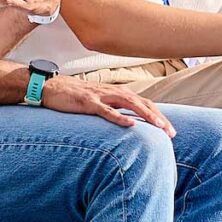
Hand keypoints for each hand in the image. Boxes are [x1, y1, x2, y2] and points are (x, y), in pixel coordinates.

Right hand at [39, 76, 174, 134]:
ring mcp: (100, 96)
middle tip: (172, 133)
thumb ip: (113, 108)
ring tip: (159, 127)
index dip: (158, 115)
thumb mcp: (98, 102)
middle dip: (158, 118)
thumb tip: (128, 123)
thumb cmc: (74, 97)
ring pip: (129, 104)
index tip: (170, 130)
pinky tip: (131, 125)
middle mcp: (112, 92)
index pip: (144, 103)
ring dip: (146, 115)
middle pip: (142, 103)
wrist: (50, 87)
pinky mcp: (87, 103)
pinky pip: (106, 110)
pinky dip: (119, 118)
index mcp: (116, 93)